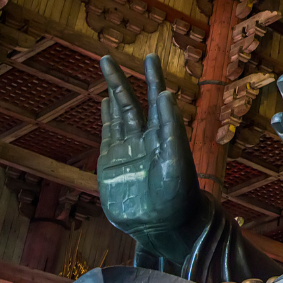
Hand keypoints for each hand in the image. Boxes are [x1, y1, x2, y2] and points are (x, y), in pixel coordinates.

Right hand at [97, 54, 200, 249]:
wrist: (163, 226)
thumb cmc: (178, 195)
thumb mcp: (176, 160)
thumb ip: (170, 128)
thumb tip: (165, 94)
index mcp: (164, 134)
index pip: (156, 99)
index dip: (152, 78)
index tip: (148, 57)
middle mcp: (144, 138)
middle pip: (129, 102)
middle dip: (119, 80)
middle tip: (106, 56)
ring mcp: (126, 150)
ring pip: (116, 115)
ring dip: (111, 94)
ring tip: (106, 71)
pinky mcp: (110, 165)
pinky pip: (107, 136)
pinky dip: (105, 118)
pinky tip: (104, 103)